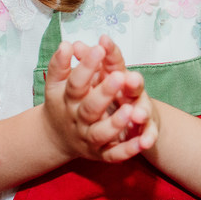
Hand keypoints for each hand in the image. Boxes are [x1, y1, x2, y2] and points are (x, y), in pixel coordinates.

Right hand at [40, 40, 149, 162]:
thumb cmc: (62, 104)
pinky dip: (129, 150)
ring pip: (102, 133)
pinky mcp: (101, 154)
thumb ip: (61, 65)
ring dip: (116, 123)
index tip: (99, 48)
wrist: (57, 138)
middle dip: (104, 93)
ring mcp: (89, 138)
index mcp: (67, 101)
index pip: (75, 83)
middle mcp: (77, 120)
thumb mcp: (57, 84)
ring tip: (131, 110)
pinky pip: (115, 154)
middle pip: (90, 108)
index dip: (86, 66)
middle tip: (120, 76)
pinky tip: (144, 142)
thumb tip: (67, 44)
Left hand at [97, 35, 158, 150]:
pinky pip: (147, 134)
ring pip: (140, 110)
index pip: (115, 61)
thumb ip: (87, 62)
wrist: (135, 118)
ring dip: (139, 112)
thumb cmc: (110, 93)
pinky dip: (147, 138)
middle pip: (131, 86)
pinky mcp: (145, 129)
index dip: (110, 52)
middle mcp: (131, 91)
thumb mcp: (99, 77)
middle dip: (127, 82)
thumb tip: (70, 45)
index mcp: (117, 76)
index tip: (102, 40)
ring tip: (136, 114)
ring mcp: (139, 110)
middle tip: (121, 78)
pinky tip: (145, 142)